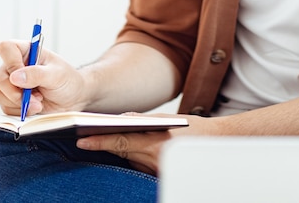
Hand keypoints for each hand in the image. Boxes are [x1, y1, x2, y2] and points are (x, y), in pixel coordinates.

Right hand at [0, 40, 85, 115]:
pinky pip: (4, 107)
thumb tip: (15, 77)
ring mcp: (11, 82)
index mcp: (27, 51)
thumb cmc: (67, 80)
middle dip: (17, 93)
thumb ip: (37, 74)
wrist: (71, 99)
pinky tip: (34, 107)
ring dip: (18, 103)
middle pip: (1, 77)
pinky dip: (19, 111)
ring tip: (39, 103)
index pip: (7, 48)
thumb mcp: (57, 75)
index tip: (23, 77)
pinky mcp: (10, 98)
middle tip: (37, 98)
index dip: (11, 63)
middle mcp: (15, 65)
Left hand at [75, 113, 217, 174]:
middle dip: (104, 145)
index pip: (121, 143)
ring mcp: (156, 172)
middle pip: (122, 153)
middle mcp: (155, 161)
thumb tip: (122, 119)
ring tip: (101, 139)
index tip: (82, 140)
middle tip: (83, 138)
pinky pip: (139, 167)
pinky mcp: (158, 178)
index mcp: (156, 144)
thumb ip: (144, 121)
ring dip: (119, 151)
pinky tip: (128, 151)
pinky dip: (132, 158)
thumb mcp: (169, 120)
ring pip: (129, 161)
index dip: (99, 142)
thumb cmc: (194, 131)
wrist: (217, 146)